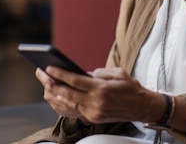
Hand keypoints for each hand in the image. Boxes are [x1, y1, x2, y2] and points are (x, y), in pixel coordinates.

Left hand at [35, 66, 161, 123]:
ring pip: (68, 103)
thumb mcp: (118, 73)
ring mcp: (94, 112)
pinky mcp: (93, 118)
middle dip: (52, 84)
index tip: (49, 68)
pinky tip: (58, 95)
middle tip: (42, 75)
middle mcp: (96, 102)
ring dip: (56, 94)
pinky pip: (74, 110)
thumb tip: (83, 74)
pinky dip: (64, 102)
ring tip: (47, 84)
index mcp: (102, 89)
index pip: (75, 80)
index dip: (60, 74)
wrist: (143, 107)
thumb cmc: (132, 88)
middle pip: (67, 93)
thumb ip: (99, 72)